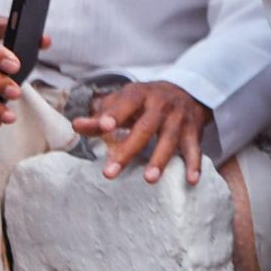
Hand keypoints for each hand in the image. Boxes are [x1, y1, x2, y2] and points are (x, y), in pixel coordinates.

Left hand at [75, 81, 212, 184]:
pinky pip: (195, 149)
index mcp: (140, 95)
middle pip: (145, 128)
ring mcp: (179, 119)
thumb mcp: (124, 101)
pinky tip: (191, 180)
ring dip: (160, 159)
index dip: (115, 114)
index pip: (126, 104)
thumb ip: (101, 116)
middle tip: (110, 173)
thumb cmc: (146, 101)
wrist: (188, 90)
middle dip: (129, 150)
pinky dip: (195, 165)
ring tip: (149, 180)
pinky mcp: (194, 132)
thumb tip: (76, 125)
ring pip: (170, 140)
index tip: (104, 126)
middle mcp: (161, 105)